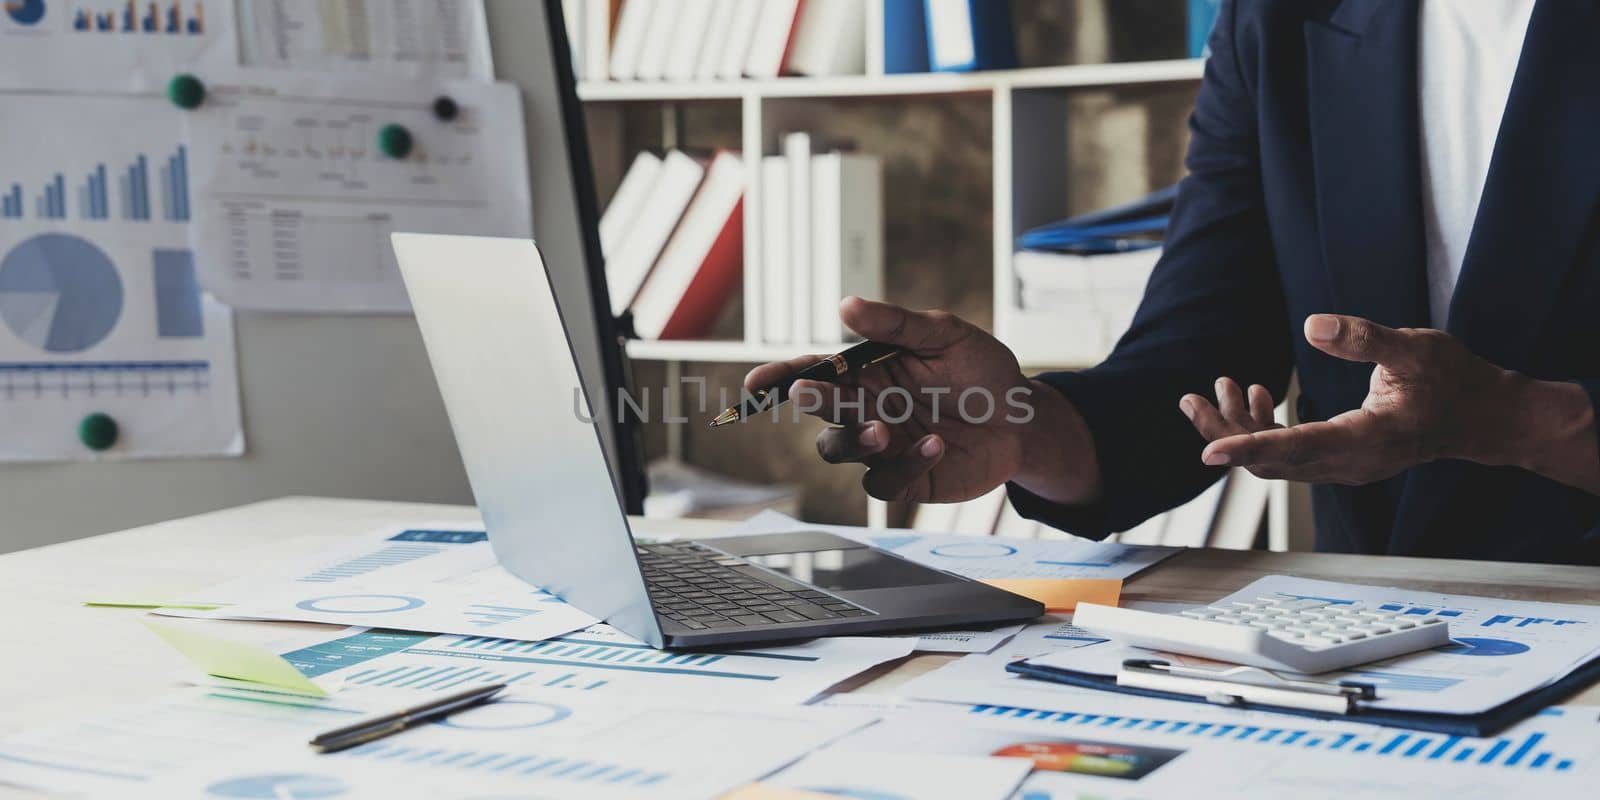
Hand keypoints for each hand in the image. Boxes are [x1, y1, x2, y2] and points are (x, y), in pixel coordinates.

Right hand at [744, 298, 1097, 503]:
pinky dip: (904, 466)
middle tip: (811, 394)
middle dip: (813, 403)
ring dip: (852, 440)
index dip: (782, 377)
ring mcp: (882, 446)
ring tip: (883, 429)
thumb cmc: (981, 370)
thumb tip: (845, 306)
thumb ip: (896, 324)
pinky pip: (883, 482)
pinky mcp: (904, 478)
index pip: (814, 371)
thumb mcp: (945, 335)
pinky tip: (935, 445)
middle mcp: (865, 408)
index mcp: (866, 371)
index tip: (759, 383)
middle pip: (820, 413)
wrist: (1023, 418)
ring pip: (840, 450)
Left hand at [1180, 314, 1529, 484]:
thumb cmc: (1453, 380)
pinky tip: (1257, 394)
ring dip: (1240, 428)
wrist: (1482, 417)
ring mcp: (1343, 467)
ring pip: (1275, 460)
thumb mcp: (1415, 348)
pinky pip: (1289, 454)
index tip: (1207, 451)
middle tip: (1189, 399)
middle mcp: (1349, 464)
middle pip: (1270, 461)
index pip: (1294, 449)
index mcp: (1366, 440)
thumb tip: (1312, 326)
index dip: (1248, 448)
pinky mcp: (1340, 459)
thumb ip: (1365, 339)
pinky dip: (1264, 428)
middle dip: (1224, 432)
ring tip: (1219, 385)